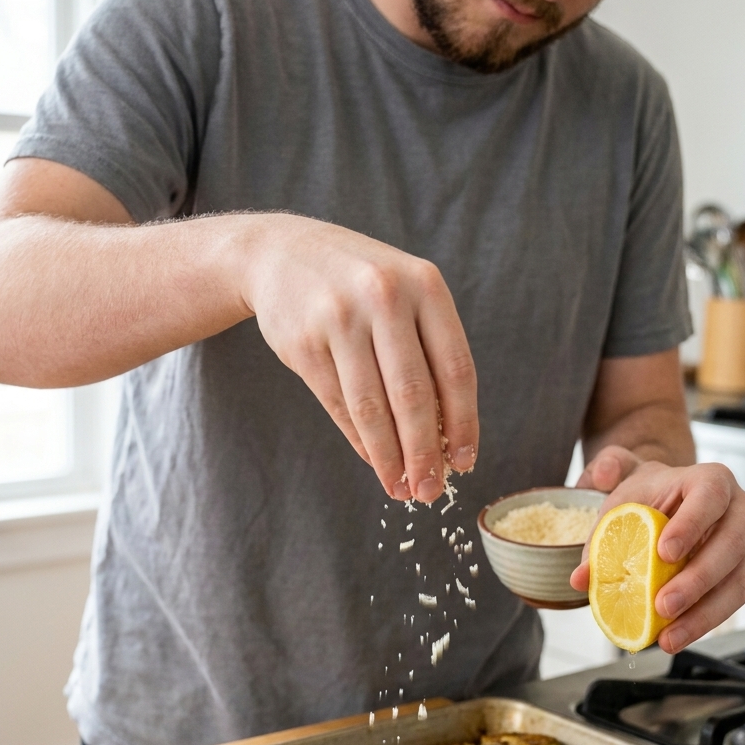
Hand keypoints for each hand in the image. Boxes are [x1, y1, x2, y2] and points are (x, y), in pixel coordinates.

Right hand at [241, 215, 477, 502]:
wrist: (280, 252)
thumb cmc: (360, 284)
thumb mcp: (404, 294)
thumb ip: (429, 352)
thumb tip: (446, 438)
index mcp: (424, 286)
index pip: (456, 369)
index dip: (463, 423)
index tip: (464, 462)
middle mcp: (384, 298)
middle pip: (413, 395)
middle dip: (424, 453)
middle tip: (431, 492)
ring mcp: (339, 319)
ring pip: (371, 407)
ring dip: (389, 457)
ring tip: (401, 488)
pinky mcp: (303, 343)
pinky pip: (338, 405)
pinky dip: (359, 440)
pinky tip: (374, 461)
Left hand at [570, 447, 744, 652]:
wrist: (666, 500)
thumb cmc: (647, 497)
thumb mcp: (618, 502)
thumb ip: (599, 529)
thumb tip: (580, 578)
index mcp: (711, 479)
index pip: (709, 496)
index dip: (691, 525)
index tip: (664, 553)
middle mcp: (739, 508)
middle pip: (730, 544)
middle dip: (696, 580)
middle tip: (662, 606)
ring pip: (737, 580)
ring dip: (703, 613)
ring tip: (669, 635)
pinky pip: (733, 600)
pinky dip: (705, 621)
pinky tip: (677, 636)